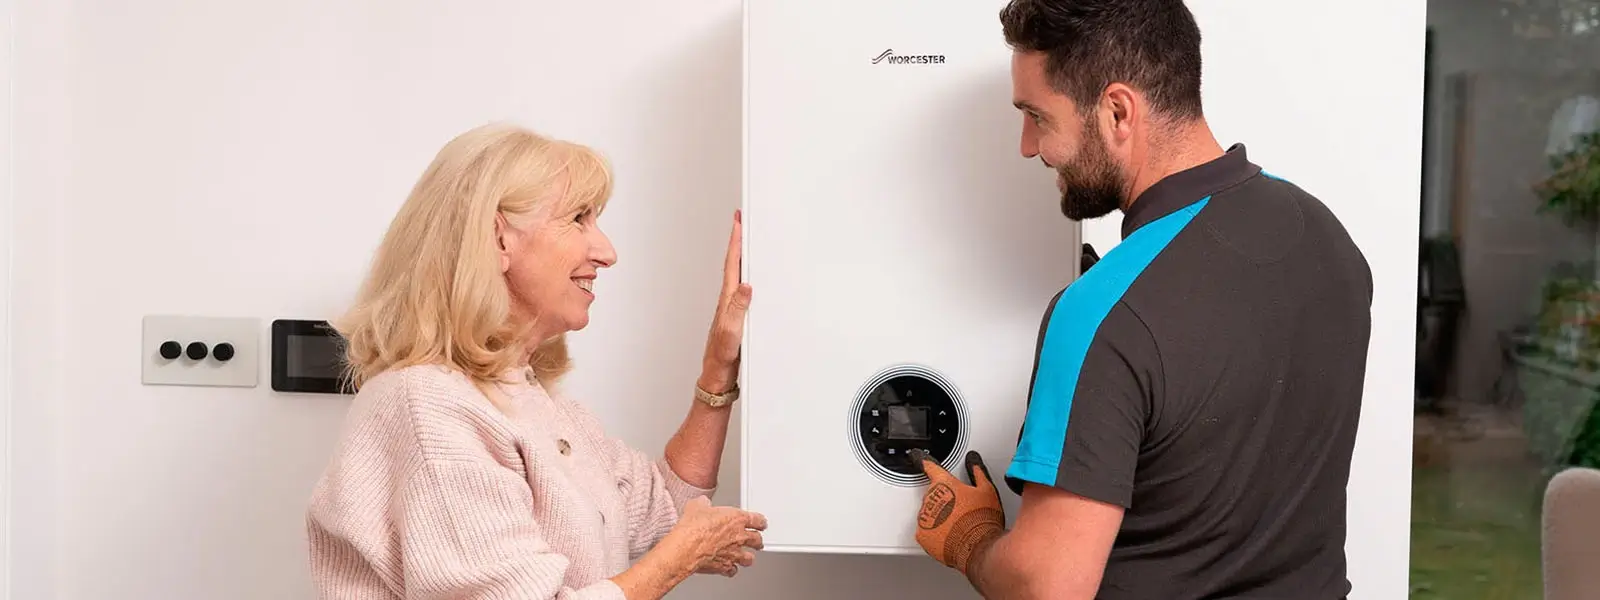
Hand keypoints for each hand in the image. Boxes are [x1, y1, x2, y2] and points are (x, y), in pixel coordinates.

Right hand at [661, 496, 765, 577]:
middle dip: (758, 540)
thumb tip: (702, 502)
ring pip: (749, 558)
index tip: (761, 523)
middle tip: (757, 540)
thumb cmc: (693, 528)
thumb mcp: (697, 506)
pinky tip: (729, 569)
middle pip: (757, 540)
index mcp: (737, 519)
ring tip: (748, 557)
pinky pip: (732, 571)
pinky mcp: (723, 566)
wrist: (686, 547)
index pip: (758, 520)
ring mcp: (733, 554)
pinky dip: (731, 570)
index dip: (761, 522)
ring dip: (748, 557)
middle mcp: (739, 537)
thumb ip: (703, 504)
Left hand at [699, 210, 751, 392]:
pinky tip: (754, 279)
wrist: (718, 377)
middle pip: (735, 265)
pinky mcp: (738, 318)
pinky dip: (749, 278)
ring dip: (743, 259)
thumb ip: (738, 309)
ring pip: (739, 277)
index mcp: (727, 301)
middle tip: (743, 224)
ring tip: (748, 243)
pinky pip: (744, 291)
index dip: (735, 242)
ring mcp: (732, 310)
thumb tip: (746, 285)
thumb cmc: (722, 358)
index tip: (738, 222)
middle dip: (739, 243)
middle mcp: (728, 302)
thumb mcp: (732, 333)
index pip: (732, 265)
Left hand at [912, 449, 1005, 574]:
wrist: (978, 547)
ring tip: (958, 525)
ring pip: (928, 512)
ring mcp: (924, 517)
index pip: (930, 467)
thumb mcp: (986, 490)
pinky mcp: (922, 535)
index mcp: (944, 484)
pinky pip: (926, 531)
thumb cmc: (982, 519)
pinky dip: (935, 533)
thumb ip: (977, 471)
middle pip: (932, 493)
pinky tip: (950, 535)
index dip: (922, 460)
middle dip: (943, 499)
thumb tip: (973, 460)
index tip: (915, 456)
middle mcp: (930, 498)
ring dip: (939, 516)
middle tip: (961, 509)